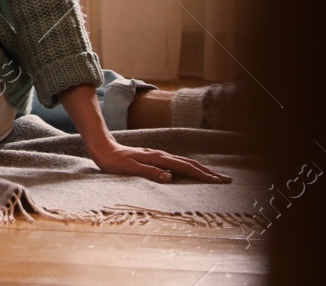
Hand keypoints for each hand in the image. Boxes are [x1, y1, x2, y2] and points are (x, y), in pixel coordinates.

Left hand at [84, 135, 231, 183]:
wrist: (102, 147)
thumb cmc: (113, 161)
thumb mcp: (128, 168)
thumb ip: (148, 172)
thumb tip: (169, 178)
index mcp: (157, 158)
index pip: (184, 168)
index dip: (202, 175)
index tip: (218, 182)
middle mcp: (160, 154)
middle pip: (189, 163)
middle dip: (208, 172)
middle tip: (226, 180)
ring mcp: (158, 155)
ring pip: (184, 162)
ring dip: (201, 169)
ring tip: (214, 176)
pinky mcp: (154, 157)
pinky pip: (177, 163)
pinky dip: (189, 167)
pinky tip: (191, 171)